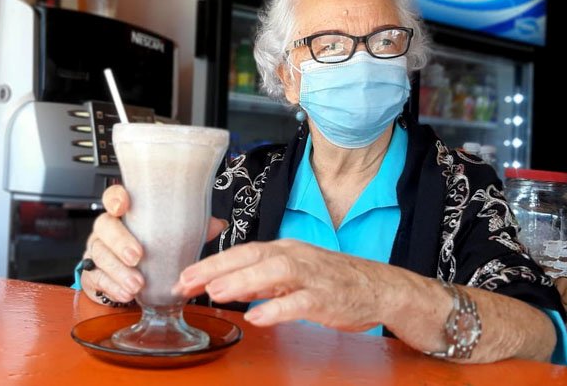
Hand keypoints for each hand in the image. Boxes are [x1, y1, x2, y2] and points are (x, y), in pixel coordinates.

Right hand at [80, 184, 228, 305]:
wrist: (132, 280)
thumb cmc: (150, 250)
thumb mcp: (171, 237)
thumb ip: (192, 229)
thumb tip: (217, 224)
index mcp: (126, 215)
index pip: (113, 197)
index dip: (115, 198)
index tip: (122, 205)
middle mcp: (108, 230)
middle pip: (104, 226)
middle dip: (120, 242)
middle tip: (137, 256)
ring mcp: (98, 251)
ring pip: (100, 255)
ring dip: (119, 271)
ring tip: (136, 285)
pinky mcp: (93, 274)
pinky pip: (97, 279)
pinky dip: (113, 288)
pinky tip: (126, 294)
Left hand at [172, 239, 407, 331]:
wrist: (381, 287)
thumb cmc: (336, 280)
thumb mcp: (294, 274)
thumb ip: (261, 280)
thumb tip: (227, 285)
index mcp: (286, 250)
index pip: (242, 252)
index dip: (212, 263)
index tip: (185, 276)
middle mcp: (296, 257)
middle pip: (252, 256)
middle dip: (217, 268)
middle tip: (187, 281)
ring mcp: (312, 276)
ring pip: (274, 273)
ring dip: (243, 281)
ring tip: (216, 293)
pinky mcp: (327, 298)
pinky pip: (299, 302)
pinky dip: (277, 309)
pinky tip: (257, 317)